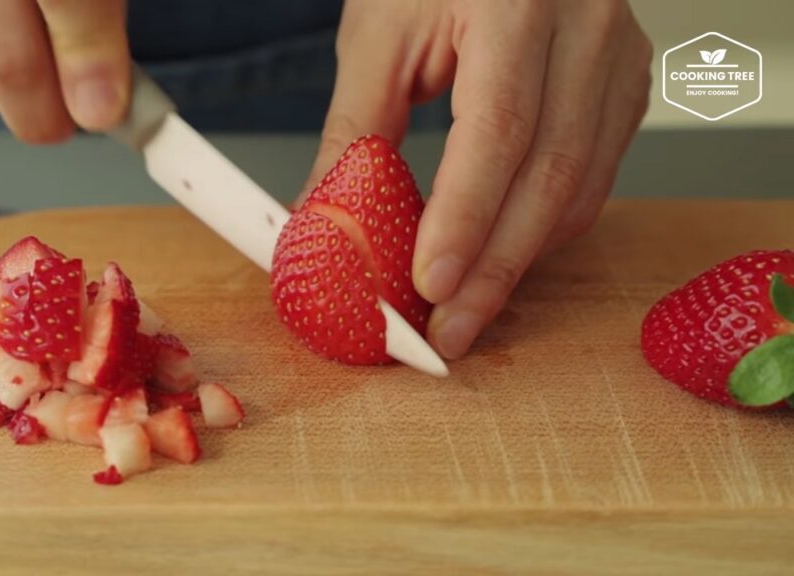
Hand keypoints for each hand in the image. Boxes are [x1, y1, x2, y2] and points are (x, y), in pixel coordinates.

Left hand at [304, 0, 652, 358]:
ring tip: (467, 307)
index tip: (430, 284)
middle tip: (449, 329)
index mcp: (516, 1)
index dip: (466, 217)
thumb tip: (323, 219)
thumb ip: (356, 127)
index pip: (500, 128)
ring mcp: (616, 55)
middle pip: (551, 172)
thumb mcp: (379, 33)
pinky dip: (546, 225)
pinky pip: (594, 173)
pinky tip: (504, 254)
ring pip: (581, 185)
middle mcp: (585, 26)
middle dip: (496, 266)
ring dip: (521, 258)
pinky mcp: (625, 82)